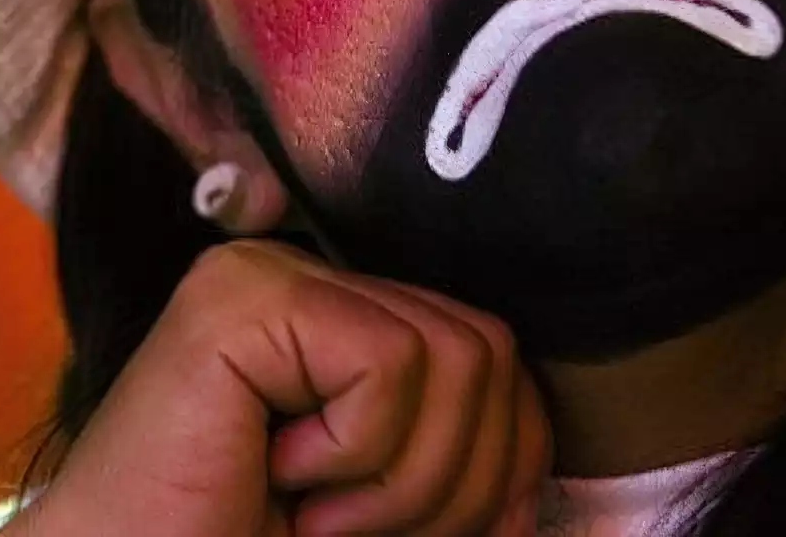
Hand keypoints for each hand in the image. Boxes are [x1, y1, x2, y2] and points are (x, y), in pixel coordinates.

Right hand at [12, 240, 549, 535]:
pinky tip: (276, 474)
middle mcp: (307, 277)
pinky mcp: (240, 296)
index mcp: (342, 321)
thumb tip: (545, 461)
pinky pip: (389, 361)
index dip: (499, 469)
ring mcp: (269, 274)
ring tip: (313, 512)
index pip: (496, 360)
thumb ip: (462, 462)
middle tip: (348, 534)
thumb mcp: (388, 513)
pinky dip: (355, 453)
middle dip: (456, 484)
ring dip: (402, 482)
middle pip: (490, 352)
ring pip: (458, 354)